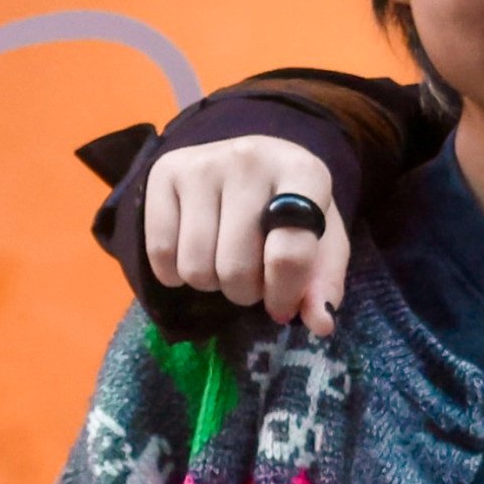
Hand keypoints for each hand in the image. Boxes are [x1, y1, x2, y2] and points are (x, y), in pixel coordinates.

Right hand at [141, 137, 347, 338]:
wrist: (248, 163)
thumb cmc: (289, 208)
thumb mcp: (322, 240)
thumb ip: (324, 283)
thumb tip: (320, 323)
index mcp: (303, 172)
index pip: (289, 253)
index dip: (284, 294)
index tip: (281, 306)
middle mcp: (250, 159)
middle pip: (235, 267)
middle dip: (245, 291)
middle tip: (251, 275)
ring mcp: (202, 163)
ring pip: (195, 266)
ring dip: (211, 284)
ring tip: (224, 262)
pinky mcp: (164, 172)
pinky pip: (160, 252)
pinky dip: (174, 273)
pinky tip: (193, 253)